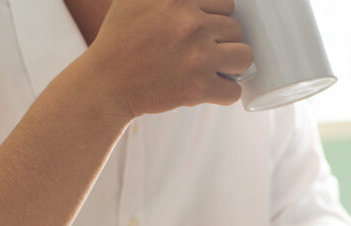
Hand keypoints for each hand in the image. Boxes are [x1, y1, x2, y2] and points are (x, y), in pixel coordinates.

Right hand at [85, 0, 252, 117]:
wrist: (106, 82)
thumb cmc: (120, 40)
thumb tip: (194, 0)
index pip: (227, 3)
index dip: (216, 19)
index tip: (202, 30)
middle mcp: (191, 23)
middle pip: (236, 29)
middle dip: (222, 42)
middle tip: (202, 52)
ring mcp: (198, 56)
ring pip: (244, 56)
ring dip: (232, 65)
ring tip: (214, 69)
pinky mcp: (199, 87)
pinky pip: (235, 90)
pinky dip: (226, 92)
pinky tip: (210, 89)